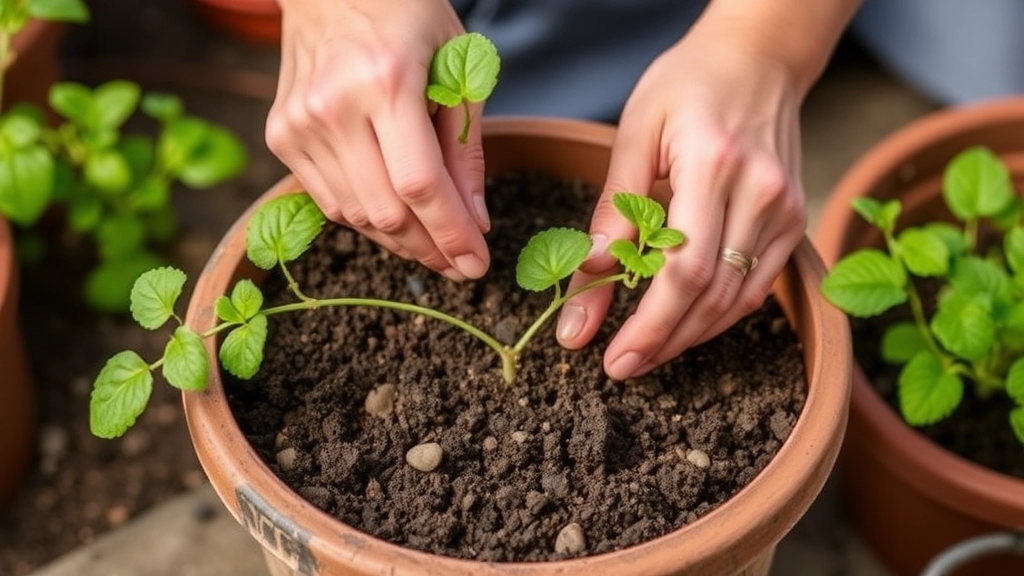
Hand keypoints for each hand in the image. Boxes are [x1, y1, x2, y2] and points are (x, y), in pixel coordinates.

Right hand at [266, 0, 490, 280]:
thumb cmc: (405, 15)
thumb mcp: (456, 67)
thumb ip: (465, 148)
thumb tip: (475, 222)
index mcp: (386, 81)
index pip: (420, 185)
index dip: (452, 234)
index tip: (477, 265)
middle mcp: (333, 107)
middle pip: (386, 211)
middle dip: (430, 249)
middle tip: (461, 264)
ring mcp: (299, 125)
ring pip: (355, 215)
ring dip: (400, 242)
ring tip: (434, 249)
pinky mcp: (281, 136)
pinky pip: (330, 201)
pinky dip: (367, 220)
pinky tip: (397, 222)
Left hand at [556, 22, 807, 379]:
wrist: (758, 56)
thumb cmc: (688, 84)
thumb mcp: (636, 134)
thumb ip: (612, 212)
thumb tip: (585, 277)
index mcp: (713, 165)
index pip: (685, 270)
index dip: (650, 325)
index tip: (612, 356)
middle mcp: (760, 193)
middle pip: (713, 295)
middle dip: (663, 341)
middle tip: (622, 366)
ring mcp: (786, 209)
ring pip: (739, 300)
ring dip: (690, 336)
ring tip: (646, 353)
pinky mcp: (796, 220)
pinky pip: (759, 286)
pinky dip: (721, 314)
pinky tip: (686, 326)